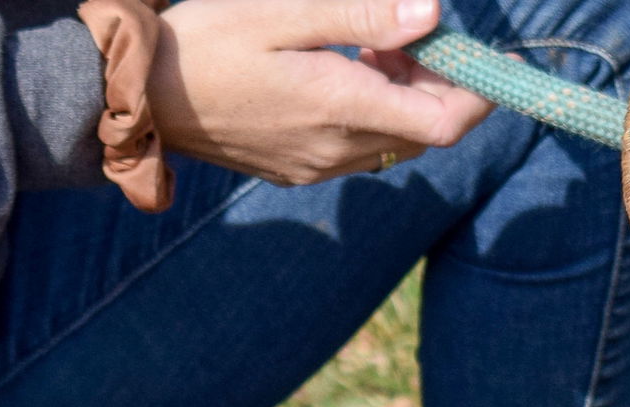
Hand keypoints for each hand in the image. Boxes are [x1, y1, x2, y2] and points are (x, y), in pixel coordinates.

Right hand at [147, 0, 492, 184]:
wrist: (138, 96)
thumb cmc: (204, 42)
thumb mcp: (282, 11)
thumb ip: (361, 14)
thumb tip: (432, 14)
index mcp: (343, 108)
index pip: (445, 120)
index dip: (481, 93)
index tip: (491, 58)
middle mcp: (341, 150)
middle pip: (426, 129)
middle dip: (442, 84)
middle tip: (423, 32)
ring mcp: (322, 166)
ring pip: (397, 138)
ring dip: (407, 94)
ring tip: (381, 44)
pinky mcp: (303, 168)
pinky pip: (363, 145)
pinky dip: (376, 108)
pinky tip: (350, 70)